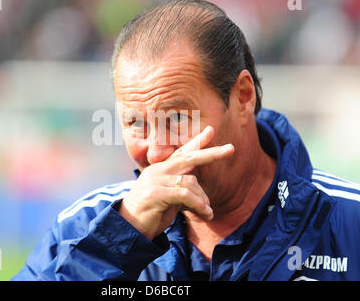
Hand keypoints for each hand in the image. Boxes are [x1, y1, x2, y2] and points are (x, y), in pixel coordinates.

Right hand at [118, 126, 234, 239]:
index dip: (197, 142)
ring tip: (208, 213)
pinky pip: (185, 195)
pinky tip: (205, 214)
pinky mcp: (155, 193)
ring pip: (191, 182)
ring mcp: (155, 180)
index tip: (211, 131)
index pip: (181, 153)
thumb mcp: (169, 199)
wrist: (128, 227)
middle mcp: (158, 170)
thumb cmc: (150, 214)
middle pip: (189, 158)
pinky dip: (199, 205)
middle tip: (231, 148)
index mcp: (161, 169)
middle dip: (211, 153)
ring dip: (204, 200)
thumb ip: (182, 191)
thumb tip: (202, 194)